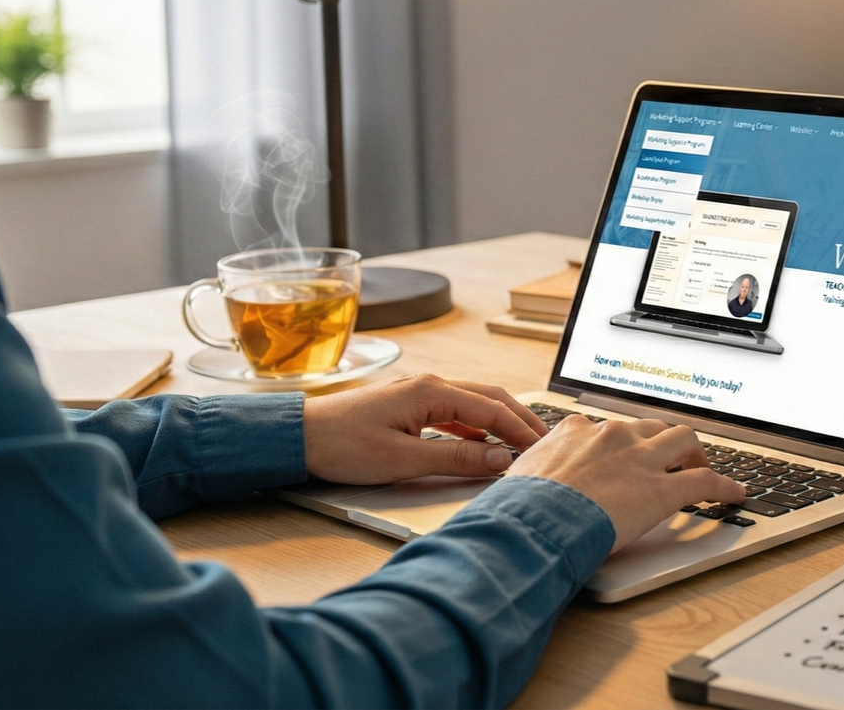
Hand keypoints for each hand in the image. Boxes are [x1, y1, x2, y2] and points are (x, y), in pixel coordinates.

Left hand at [302, 374, 547, 484]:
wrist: (298, 436)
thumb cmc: (342, 445)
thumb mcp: (403, 459)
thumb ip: (456, 459)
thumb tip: (499, 459)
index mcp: (431, 391)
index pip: (492, 409)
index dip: (521, 430)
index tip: (542, 450)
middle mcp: (429, 384)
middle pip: (490, 397)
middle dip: (521, 419)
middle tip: (545, 442)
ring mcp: (419, 392)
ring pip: (474, 402)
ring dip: (500, 421)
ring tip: (522, 442)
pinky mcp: (409, 404)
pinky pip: (455, 411)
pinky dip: (477, 426)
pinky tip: (482, 443)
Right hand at [508, 416, 744, 551]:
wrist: (532, 522)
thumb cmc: (519, 508)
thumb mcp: (520, 480)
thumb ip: (533, 476)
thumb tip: (524, 488)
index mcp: (577, 431)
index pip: (607, 429)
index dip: (621, 444)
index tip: (624, 455)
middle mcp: (613, 436)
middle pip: (650, 427)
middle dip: (662, 442)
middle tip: (667, 460)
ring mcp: (640, 459)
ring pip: (684, 440)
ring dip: (695, 454)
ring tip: (701, 469)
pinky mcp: (663, 489)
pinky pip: (705, 481)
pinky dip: (724, 486)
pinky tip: (734, 495)